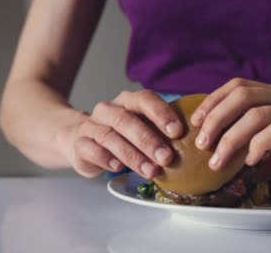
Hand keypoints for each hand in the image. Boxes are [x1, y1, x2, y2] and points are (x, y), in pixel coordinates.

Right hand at [55, 90, 183, 177]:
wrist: (78, 139)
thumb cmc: (121, 135)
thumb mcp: (141, 129)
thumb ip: (160, 133)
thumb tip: (192, 144)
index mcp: (127, 101)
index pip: (145, 100)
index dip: (161, 113)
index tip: (178, 131)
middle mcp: (108, 110)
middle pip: (127, 120)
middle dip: (149, 140)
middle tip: (167, 157)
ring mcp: (91, 126)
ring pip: (110, 137)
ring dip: (132, 155)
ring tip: (150, 171)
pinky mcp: (79, 144)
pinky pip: (91, 149)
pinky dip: (105, 158)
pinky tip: (117, 168)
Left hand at [191, 78, 270, 169]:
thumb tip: (252, 169)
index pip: (239, 86)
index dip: (213, 100)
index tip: (198, 122)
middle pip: (240, 95)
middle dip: (214, 118)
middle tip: (202, 143)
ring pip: (255, 114)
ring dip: (230, 137)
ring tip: (218, 159)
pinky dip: (260, 145)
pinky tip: (252, 160)